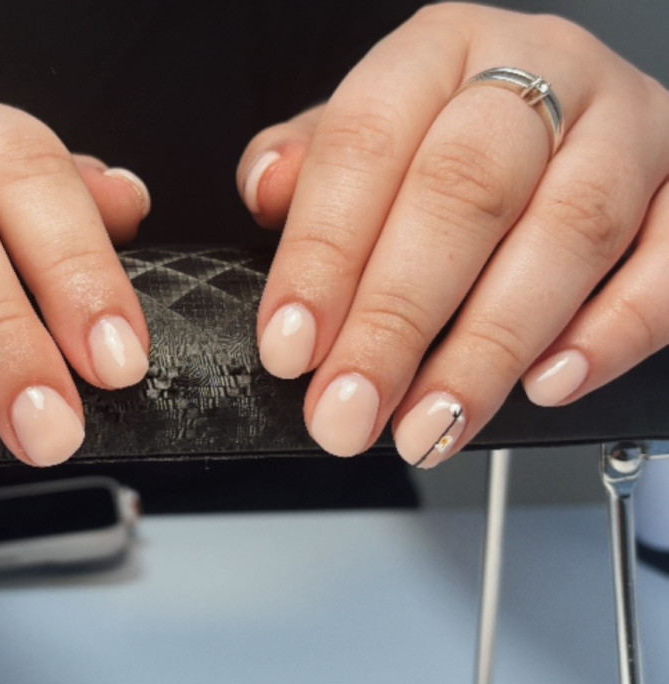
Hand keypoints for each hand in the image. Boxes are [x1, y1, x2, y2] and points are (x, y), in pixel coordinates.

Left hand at [238, 3, 668, 467]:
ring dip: (490, 346)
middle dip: (397, 317)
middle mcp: (540, 70)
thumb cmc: (451, 139)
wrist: (570, 122)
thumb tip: (266, 187)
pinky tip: (549, 382)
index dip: (322, 255)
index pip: (366, 144)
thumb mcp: (367, 134)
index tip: (291, 346)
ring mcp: (628, 127)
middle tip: (349, 407)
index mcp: (439, 51)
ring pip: (568, 232)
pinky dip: (612, 331)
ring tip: (430, 422)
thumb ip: (311, 162)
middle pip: (465, 190)